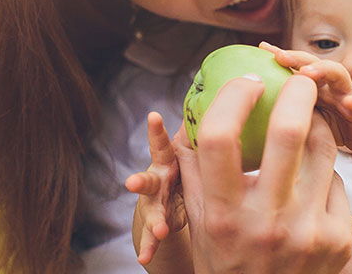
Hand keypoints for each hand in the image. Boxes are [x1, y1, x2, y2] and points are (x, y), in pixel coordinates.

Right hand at [125, 112, 185, 265]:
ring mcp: (153, 203)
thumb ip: (193, 131)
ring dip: (154, 220)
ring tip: (160, 230)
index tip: (153, 117)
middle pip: (148, 180)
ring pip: (151, 211)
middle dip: (140, 181)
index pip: (162, 144)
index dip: (156, 131)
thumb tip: (219, 94)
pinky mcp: (155, 223)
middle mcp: (156, 179)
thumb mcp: (187, 150)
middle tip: (132, 184)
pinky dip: (149, 246)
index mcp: (167, 159)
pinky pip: (152, 237)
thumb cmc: (181, 167)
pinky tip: (144, 258)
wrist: (166, 199)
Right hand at [174, 74, 351, 273]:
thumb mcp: (201, 221)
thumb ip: (192, 169)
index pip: (220, 137)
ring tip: (310, 115)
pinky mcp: (338, 239)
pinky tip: (312, 177)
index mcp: (222, 214)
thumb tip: (186, 114)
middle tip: (300, 78)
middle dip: (298, 91)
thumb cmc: (227, 259)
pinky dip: (323, 171)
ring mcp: (307, 231)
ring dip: (317, 124)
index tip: (247, 80)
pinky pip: (335, 181)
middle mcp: (265, 222)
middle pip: (287, 131)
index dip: (234, 97)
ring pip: (322, 149)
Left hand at [261, 42, 351, 154]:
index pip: (296, 65)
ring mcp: (349, 93)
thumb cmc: (335, 123)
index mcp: (315, 84)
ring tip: (308, 72)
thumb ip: (289, 108)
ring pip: (338, 75)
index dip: (281, 56)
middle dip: (297, 57)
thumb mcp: (308, 116)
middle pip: (314, 63)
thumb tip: (256, 110)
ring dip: (323, 71)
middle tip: (279, 56)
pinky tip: (350, 102)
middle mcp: (331, 83)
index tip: (262, 48)